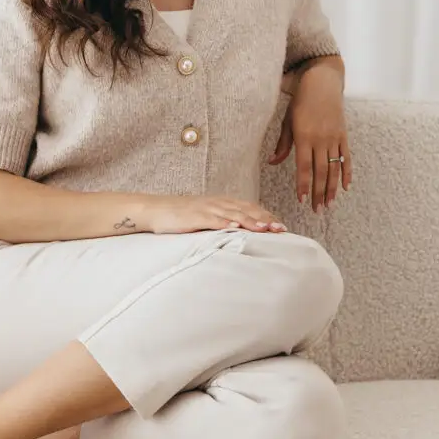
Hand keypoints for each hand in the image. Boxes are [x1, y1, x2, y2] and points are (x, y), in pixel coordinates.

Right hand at [142, 194, 288, 235]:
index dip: (267, 216)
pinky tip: (236, 228)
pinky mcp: (195, 216)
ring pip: (234, 214)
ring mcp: (207, 209)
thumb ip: (224, 223)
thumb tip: (242, 235)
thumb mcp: (207, 218)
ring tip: (266, 229)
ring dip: (251, 221)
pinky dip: (226, 223)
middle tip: (281, 229)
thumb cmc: (182, 217)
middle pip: (247, 210)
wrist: (156, 209)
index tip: (282, 226)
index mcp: (223, 203)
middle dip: (265, 219)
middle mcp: (218, 203)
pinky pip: (213, 220)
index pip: (250, 208)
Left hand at [268, 66, 352, 211]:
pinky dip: (346, 173)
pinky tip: (345, 187)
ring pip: (334, 168)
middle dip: (318, 192)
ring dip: (331, 188)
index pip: (304, 167)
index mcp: (303, 136)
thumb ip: (283, 143)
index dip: (304, 185)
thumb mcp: (287, 121)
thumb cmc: (300, 102)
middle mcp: (320, 139)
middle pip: (320, 172)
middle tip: (317, 209)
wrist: (322, 83)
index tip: (302, 199)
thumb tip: (272, 161)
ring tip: (329, 203)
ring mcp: (334, 137)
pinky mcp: (344, 135)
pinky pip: (346, 158)